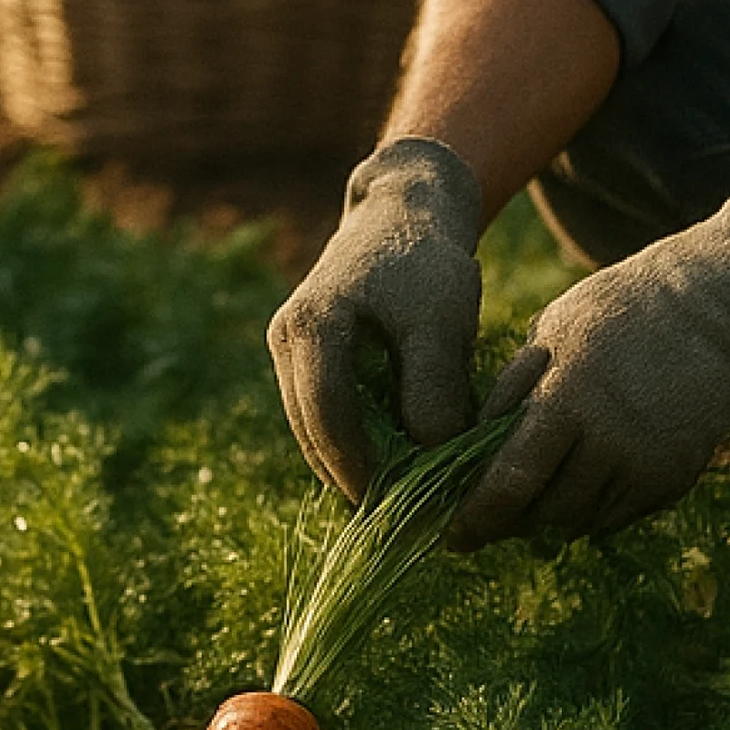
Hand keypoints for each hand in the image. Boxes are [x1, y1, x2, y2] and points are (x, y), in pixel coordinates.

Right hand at [269, 136, 491, 499]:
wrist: (405, 214)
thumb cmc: (428, 264)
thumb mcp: (441, 320)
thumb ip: (433, 386)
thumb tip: (427, 455)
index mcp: (312, 324)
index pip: (326, 413)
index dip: (357, 465)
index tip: (397, 501)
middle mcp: (288, 337)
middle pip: (311, 429)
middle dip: (352, 476)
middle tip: (399, 515)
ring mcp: (289, 346)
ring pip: (313, 427)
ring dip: (351, 463)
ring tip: (399, 496)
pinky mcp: (305, 355)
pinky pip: (323, 413)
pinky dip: (352, 441)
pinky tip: (390, 462)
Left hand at [456, 196, 729, 544]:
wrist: (713, 312)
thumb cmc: (615, 314)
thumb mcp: (548, 336)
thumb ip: (510, 396)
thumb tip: (468, 451)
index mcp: (566, 400)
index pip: (510, 482)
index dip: (477, 518)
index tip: (454, 537)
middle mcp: (608, 442)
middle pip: (544, 512)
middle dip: (511, 520)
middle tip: (491, 516)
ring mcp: (647, 464)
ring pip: (580, 521)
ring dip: (551, 516)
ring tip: (536, 494)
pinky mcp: (675, 478)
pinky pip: (619, 516)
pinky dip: (592, 509)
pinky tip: (583, 481)